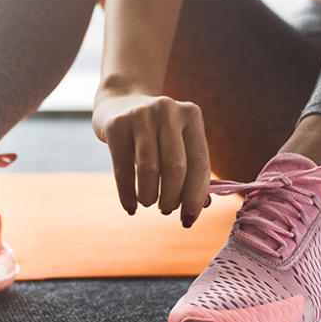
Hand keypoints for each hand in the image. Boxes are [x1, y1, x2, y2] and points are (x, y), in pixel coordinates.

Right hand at [92, 90, 210, 226]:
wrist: (119, 102)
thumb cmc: (156, 132)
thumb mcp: (177, 142)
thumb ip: (192, 170)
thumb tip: (203, 205)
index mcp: (191, 116)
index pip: (199, 163)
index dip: (195, 196)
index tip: (189, 220)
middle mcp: (168, 111)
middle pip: (175, 167)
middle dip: (171, 197)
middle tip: (166, 209)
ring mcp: (141, 114)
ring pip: (149, 168)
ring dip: (149, 196)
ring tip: (148, 203)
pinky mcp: (117, 124)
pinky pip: (123, 168)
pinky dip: (127, 194)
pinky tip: (130, 207)